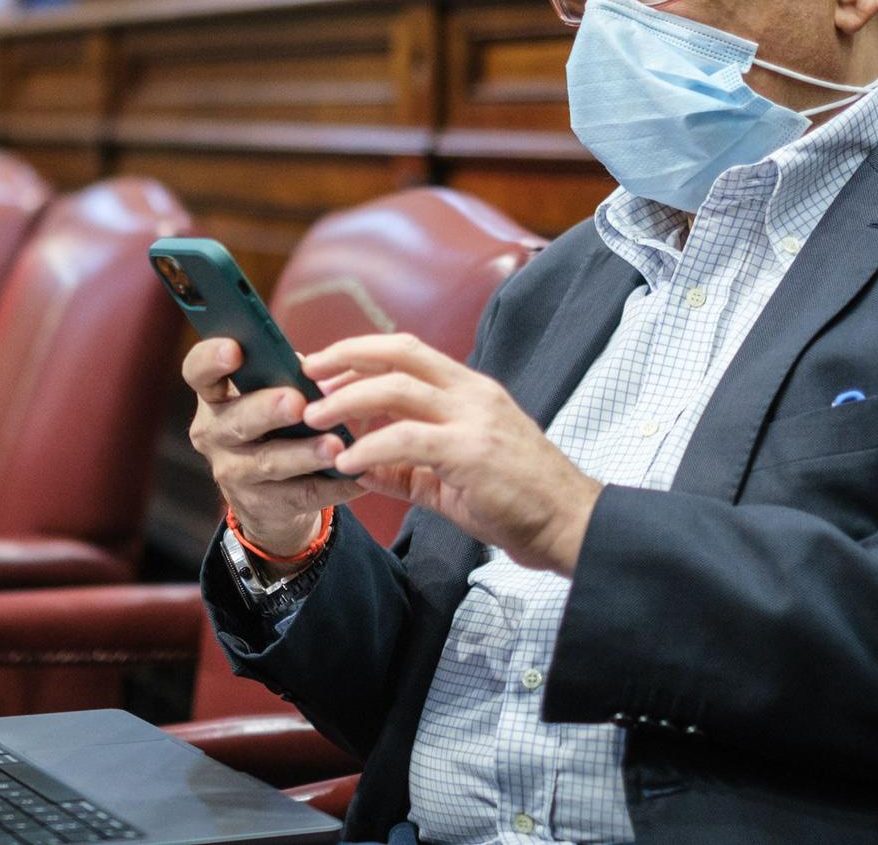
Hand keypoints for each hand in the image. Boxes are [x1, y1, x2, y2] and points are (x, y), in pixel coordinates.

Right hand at [185, 337, 362, 560]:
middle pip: (236, 420)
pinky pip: (299, 495)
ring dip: (303, 453)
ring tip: (334, 446)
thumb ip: (283, 375)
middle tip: (296, 402)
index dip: (211, 359)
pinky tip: (357, 476)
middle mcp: (214, 433)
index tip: (235, 349)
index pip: (198, 371)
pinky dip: (332, 485)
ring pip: (268, 462)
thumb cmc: (273, 425)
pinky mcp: (259, 506)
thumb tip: (316, 365)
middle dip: (267, 410)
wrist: (269, 496)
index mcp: (215, 395)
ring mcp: (233, 472)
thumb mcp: (268, 395)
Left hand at [300, 333, 602, 575]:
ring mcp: (475, 418)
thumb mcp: (453, 478)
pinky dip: (371, 446)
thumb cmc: (518, 501)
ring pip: (397, 388)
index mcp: (470, 390)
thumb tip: (356, 464)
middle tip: (305, 376)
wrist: (571, 525)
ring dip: (348, 399)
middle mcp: (472, 393)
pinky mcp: (472, 451)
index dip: (360, 352)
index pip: (407, 352)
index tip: (321, 367)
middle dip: (344, 358)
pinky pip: (409, 439)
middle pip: (398, 353)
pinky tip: (347, 461)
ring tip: (314, 418)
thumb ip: (406, 468)